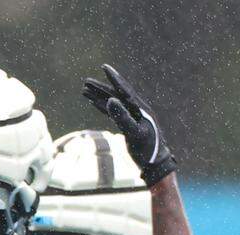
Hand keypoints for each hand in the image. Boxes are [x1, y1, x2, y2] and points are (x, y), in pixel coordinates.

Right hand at [82, 64, 175, 184]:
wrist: (155, 163)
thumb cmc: (147, 150)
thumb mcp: (134, 133)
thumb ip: (123, 117)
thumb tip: (111, 100)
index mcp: (140, 108)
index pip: (124, 90)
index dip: (114, 78)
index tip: (104, 67)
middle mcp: (136, 109)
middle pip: (116, 94)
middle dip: (101, 87)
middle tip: (85, 81)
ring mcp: (132, 116)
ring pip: (113, 102)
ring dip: (99, 96)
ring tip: (84, 90)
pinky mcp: (128, 123)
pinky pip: (113, 112)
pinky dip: (102, 107)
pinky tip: (93, 103)